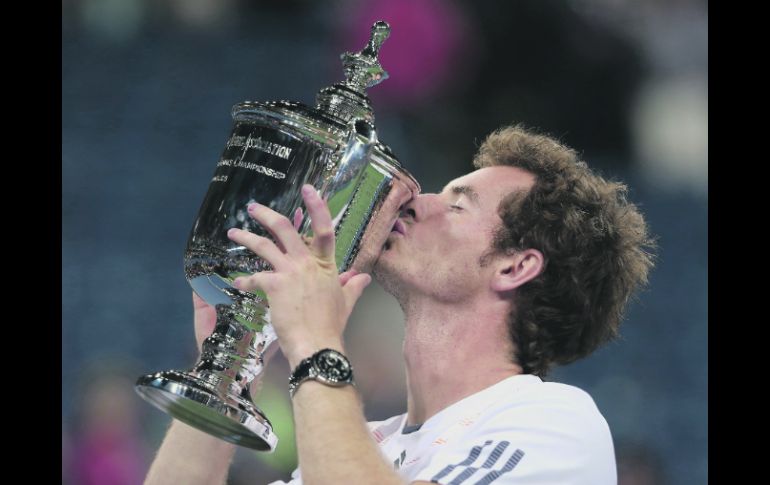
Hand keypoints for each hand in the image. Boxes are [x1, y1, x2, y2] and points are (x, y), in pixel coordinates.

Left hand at [226, 185, 371, 367]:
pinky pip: (255, 277)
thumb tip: (364, 277)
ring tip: (233, 233)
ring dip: (246, 238)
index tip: (308, 189)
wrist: (318, 344)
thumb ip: (353, 286)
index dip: (317, 207)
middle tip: (252, 208)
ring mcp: (291, 273)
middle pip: (286, 230)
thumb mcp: (346, 302)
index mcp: (326, 265)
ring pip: (264, 246)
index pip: (324, 229)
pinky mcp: (274, 286)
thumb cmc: (332, 325)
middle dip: (266, 215)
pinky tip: (239, 283)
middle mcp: (307, 263)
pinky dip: (245, 280)